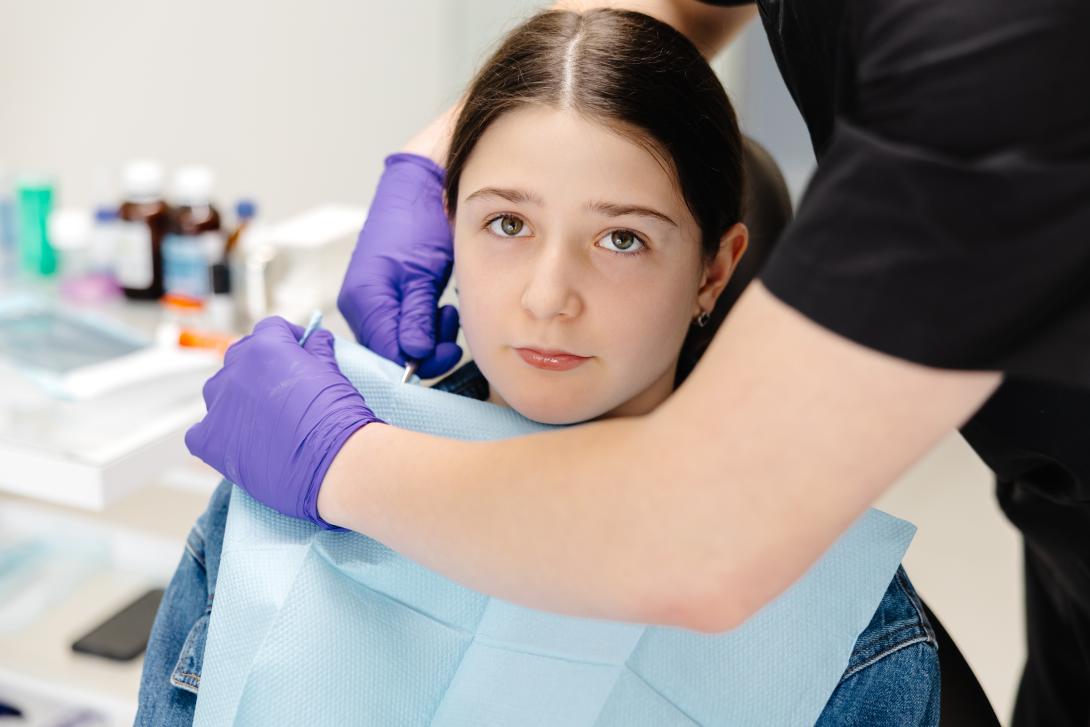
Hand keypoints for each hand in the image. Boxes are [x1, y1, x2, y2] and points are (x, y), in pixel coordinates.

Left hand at [184, 317, 382, 528]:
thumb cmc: (336, 416)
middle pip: (240, 357)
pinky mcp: (208, 439)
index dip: (287, 338)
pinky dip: (215, 434)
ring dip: (236, 399)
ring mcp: (218, 405)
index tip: (299, 351)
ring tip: (263, 420)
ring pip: (219, 392)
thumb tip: (317, 337)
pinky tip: (239, 443)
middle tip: (283, 390)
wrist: (333, 462)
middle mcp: (235, 370)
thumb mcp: (333, 373)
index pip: (269, 329)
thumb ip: (318, 350)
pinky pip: (200, 431)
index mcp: (266, 348)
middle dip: (260, 368)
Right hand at [338, 153, 462, 377]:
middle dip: (425, 350)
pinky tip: (439, 310)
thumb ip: (417, 318)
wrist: (418, 189)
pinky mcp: (379, 296)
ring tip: (448, 315)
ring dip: (426, 337)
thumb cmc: (419, 223)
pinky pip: (397, 325)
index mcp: (364, 298)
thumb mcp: (423, 275)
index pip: (386, 353)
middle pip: (388, 351)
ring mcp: (367, 300)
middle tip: (453, 337)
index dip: (418, 361)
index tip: (448, 352)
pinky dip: (421, 324)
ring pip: (395, 341)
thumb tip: (414, 355)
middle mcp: (358, 304)